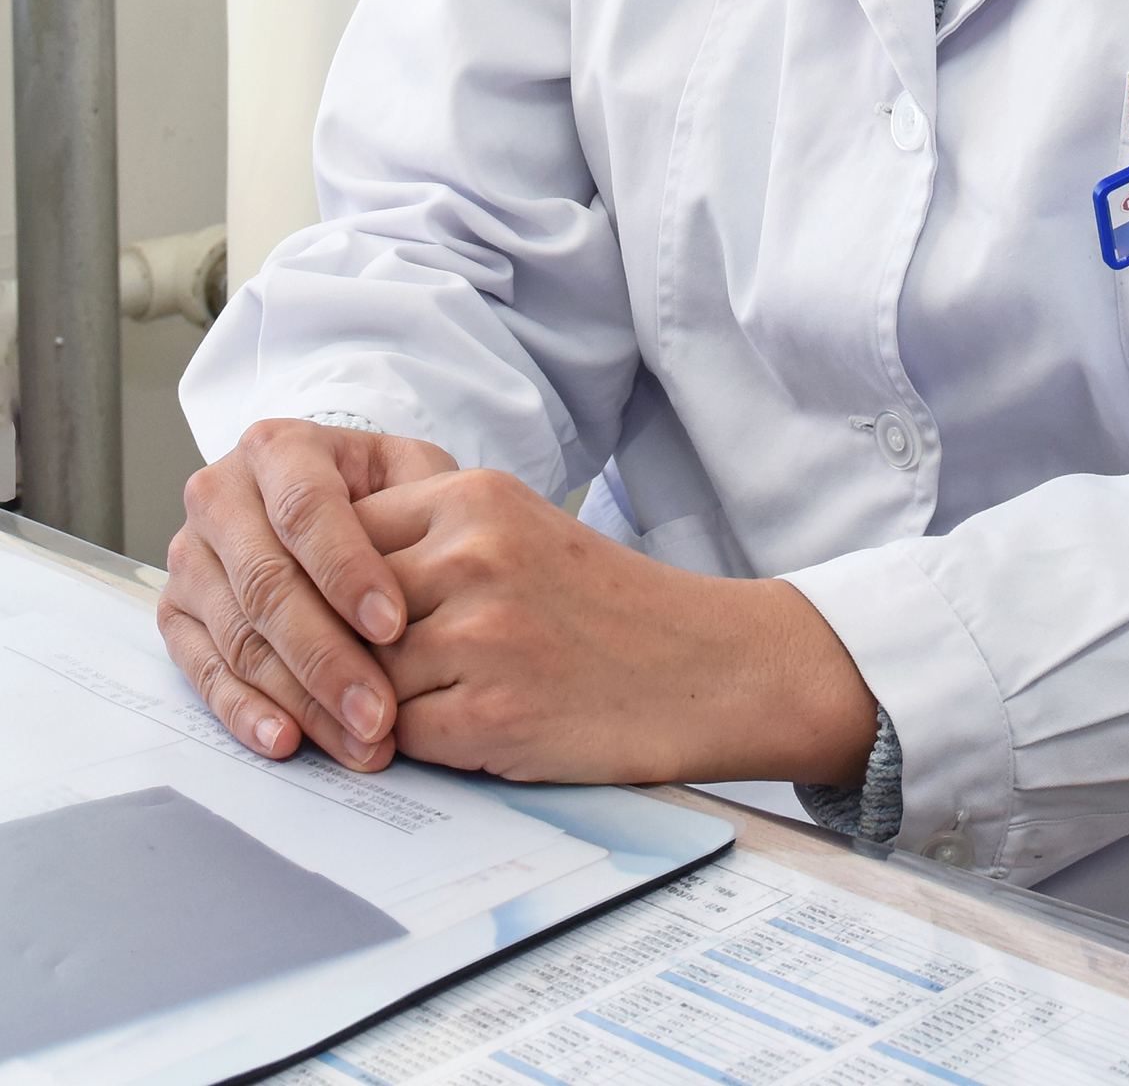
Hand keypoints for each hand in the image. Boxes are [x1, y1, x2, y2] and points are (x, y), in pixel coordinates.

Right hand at [160, 418, 456, 769]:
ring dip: (299, 698)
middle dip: (327, 656)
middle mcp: (220, 495)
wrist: (334, 504)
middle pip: (267, 583)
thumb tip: (423, 568)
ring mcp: (191, 556)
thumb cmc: (383, 495)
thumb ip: (421, 505)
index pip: (306, 509)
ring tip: (357, 740)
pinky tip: (286, 739)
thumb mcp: (413, 477)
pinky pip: (203, 670)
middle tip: (379, 711)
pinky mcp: (175, 612)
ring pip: (239, 636)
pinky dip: (245, 711)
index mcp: (278, 448)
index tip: (394, 626)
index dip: (348, 571)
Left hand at [355, 468, 878, 786]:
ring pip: (361, 675)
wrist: (704, 668)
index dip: (328, 583)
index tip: (334, 613)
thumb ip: (429, 539)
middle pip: (341, 607)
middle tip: (354, 672)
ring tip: (425, 700)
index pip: (342, 534)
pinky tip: (461, 731)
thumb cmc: (604, 607)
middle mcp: (472, 555)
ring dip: (375, 700)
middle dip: (341, 648)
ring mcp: (479, 636)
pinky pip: (397, 736)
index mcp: (476, 498)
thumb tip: (313, 575)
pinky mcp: (487, 715)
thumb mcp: (520, 532)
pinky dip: (413, 742)